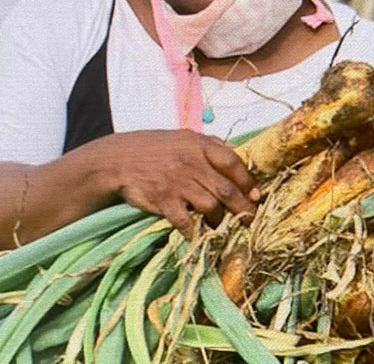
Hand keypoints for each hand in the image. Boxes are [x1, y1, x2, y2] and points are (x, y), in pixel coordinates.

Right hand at [104, 130, 258, 235]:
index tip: (256, 195)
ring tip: (222, 226)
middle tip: (250, 220)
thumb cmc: (155, 148)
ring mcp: (178, 183)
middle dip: (243, 209)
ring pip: (211, 207)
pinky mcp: (164, 201)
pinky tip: (198, 235)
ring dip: (220, 221)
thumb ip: (211, 145)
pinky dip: (195, 232)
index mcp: (199, 145)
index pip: (232, 162)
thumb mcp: (185, 138)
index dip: (247, 180)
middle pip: (226, 190)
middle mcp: (192, 163)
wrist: (117, 159)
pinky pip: (186, 222)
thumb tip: (239, 155)